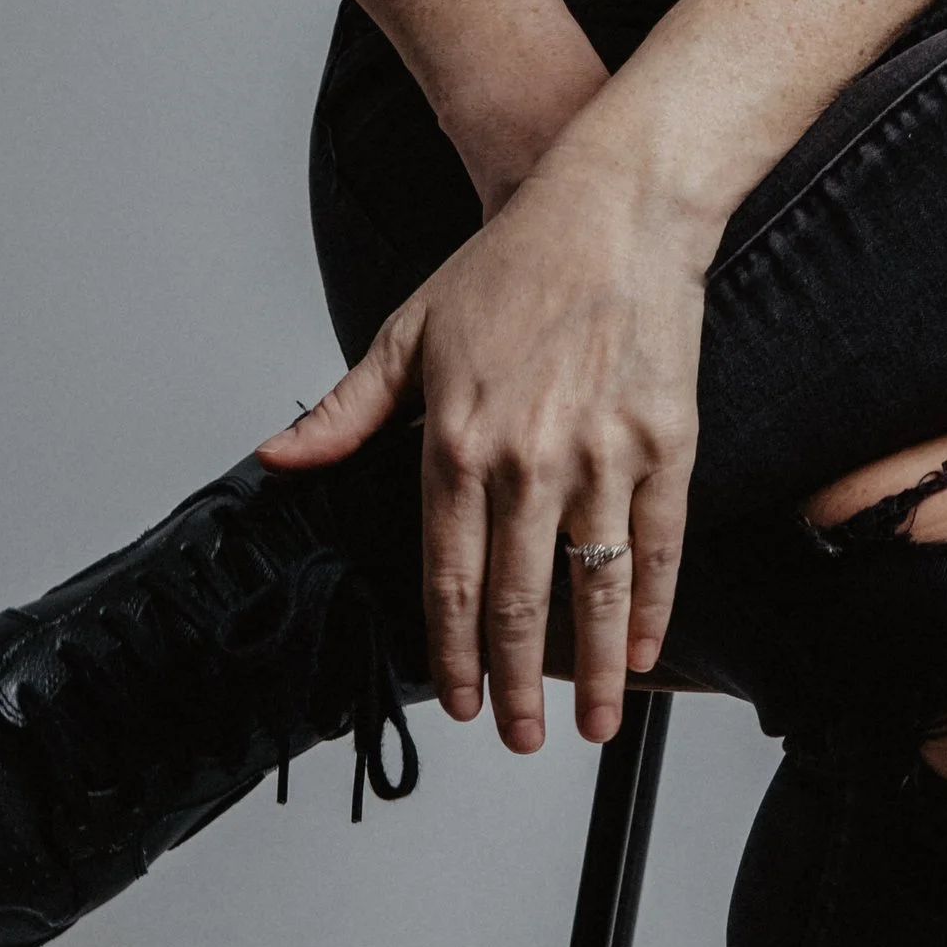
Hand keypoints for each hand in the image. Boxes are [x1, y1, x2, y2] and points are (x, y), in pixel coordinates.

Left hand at [262, 132, 705, 747]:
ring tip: (591, 725)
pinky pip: (659, 544)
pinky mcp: (665, 442)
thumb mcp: (410, 330)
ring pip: (595, 588)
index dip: (451, 653)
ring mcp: (603, 454)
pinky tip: (647, 648)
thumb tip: (281, 455)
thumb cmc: (516, 263)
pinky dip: (654, 605)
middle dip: (515, 685)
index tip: (457, 703)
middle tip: (519, 739)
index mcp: (456, 439)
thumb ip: (348, 410)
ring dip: (594, 670)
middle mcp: (528, 459)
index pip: (446, 576)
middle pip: (518, 600)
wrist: (616, 208)